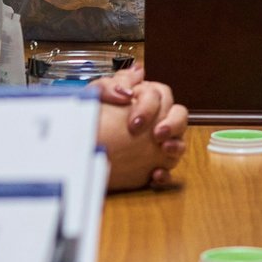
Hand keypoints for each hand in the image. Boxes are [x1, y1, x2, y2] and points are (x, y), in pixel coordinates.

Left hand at [95, 68, 189, 188]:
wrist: (81, 143)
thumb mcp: (95, 95)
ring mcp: (159, 142)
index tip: (134, 122)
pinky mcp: (154, 163)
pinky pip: (168, 169)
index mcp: (146, 97)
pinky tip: (155, 175)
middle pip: (180, 114)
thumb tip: (127, 91)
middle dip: (173, 123)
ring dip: (176, 145)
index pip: (160, 94)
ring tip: (164, 149)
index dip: (150, 108)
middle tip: (157, 134)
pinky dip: (165, 173)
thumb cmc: (91, 114)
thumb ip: (110, 87)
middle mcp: (157, 118)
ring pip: (180, 141)